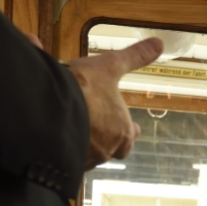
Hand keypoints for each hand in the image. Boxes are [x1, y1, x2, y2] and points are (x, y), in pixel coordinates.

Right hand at [66, 37, 162, 168]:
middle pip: (110, 152)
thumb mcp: (110, 66)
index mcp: (121, 131)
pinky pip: (66, 161)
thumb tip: (159, 43)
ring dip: (84, 146)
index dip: (128, 133)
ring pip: (87, 156)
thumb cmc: (83, 88)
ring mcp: (83, 159)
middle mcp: (105, 150)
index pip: (128, 139)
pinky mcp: (62, 162)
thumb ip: (134, 57)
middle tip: (106, 137)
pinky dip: (63, 153)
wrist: (47, 108)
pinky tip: (56, 146)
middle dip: (109, 143)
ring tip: (76, 136)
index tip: (130, 130)